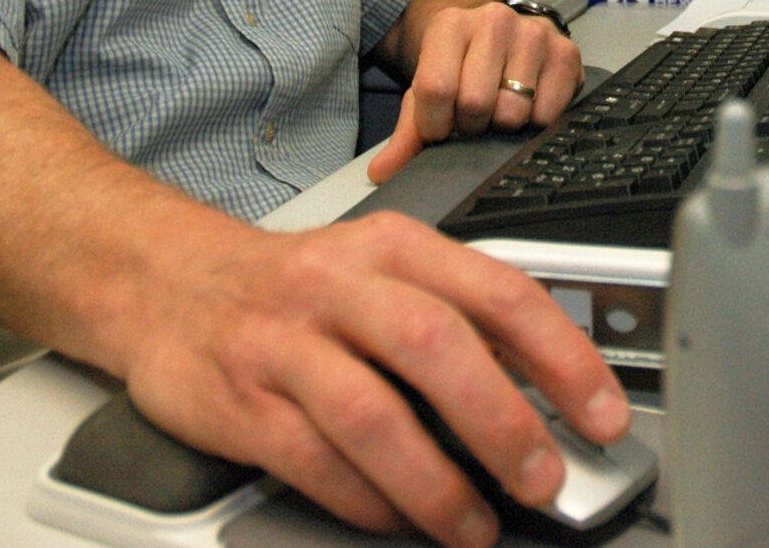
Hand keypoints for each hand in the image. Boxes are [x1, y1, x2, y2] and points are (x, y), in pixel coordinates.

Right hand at [119, 211, 627, 547]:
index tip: (603, 413)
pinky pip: (313, 461)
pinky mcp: (240, 401)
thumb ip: (456, 321)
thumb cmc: (295, 289)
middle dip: (501, 421)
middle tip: (543, 478)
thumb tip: (547, 393)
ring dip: (435, 482)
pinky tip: (397, 519)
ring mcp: (284, 343)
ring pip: (371, 414)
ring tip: (475, 526)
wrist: (165, 283)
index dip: (562, 356)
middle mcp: (339, 285)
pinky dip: (364, 500)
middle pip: (434, 345)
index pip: (496, 291)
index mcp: (393, 248)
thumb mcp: (380, 273)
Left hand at [367, 0, 585, 184]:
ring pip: (513, 111)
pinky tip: (530, 105)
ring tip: (501, 109)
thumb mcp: (431, 89)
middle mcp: (493, 21)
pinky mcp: (567, 52)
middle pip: (475, 103)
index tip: (442, 126)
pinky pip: (548, 114)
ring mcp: (533, 34)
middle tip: (475, 118)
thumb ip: (407, 132)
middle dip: (472, 125)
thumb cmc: (465, 66)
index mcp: (450, 24)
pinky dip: (536, 122)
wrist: (509, 33)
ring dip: (505, 124)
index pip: (435, 89)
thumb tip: (381, 172)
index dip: (436, 124)